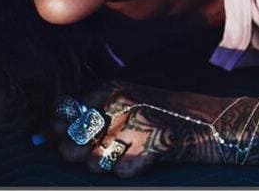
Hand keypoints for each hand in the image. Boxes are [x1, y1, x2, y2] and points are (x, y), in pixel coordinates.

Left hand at [48, 81, 223, 178]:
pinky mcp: (153, 145)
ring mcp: (137, 123)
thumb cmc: (167, 113)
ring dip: (98, 165)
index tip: (45, 138)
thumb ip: (99, 111)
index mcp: (114, 87)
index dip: (55, 127)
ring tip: (112, 158)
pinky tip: (135, 163)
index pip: (70, 108)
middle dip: (72, 150)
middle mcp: (122, 101)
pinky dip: (125, 171)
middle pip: (79, 135)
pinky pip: (122, 169)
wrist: (212, 120)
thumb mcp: (132, 100)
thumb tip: (57, 132)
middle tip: (76, 156)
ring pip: (96, 157)